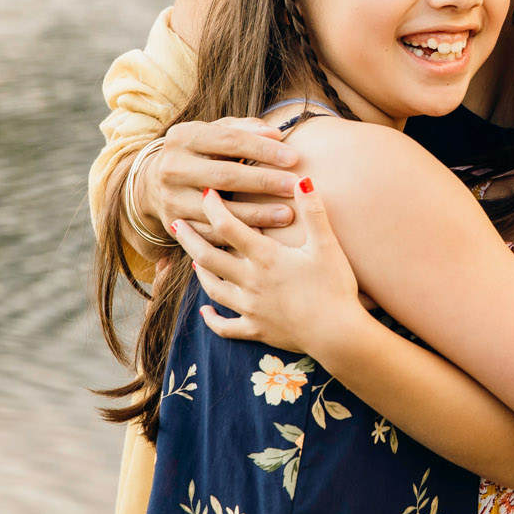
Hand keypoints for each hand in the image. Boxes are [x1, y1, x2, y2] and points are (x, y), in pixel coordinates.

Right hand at [139, 117, 300, 233]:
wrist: (152, 183)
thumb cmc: (200, 152)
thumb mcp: (214, 133)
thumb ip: (244, 130)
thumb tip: (275, 135)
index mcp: (184, 137)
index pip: (230, 141)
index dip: (263, 150)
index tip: (293, 157)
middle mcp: (172, 167)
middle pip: (224, 175)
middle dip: (263, 181)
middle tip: (293, 186)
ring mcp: (171, 198)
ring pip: (218, 210)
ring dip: (256, 215)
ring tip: (287, 215)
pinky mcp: (174, 224)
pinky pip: (211, 234)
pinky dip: (237, 236)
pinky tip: (264, 236)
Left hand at [173, 181, 363, 354]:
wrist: (337, 334)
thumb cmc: (334, 287)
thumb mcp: (327, 246)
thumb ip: (313, 211)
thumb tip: (303, 179)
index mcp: (265, 257)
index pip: (229, 226)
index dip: (214, 207)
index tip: (208, 194)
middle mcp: (250, 281)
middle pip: (207, 257)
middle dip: (190, 238)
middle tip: (176, 223)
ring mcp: (250, 308)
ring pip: (212, 288)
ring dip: (199, 271)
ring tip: (192, 259)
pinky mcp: (256, 330)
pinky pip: (225, 327)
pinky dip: (213, 319)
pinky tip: (206, 313)